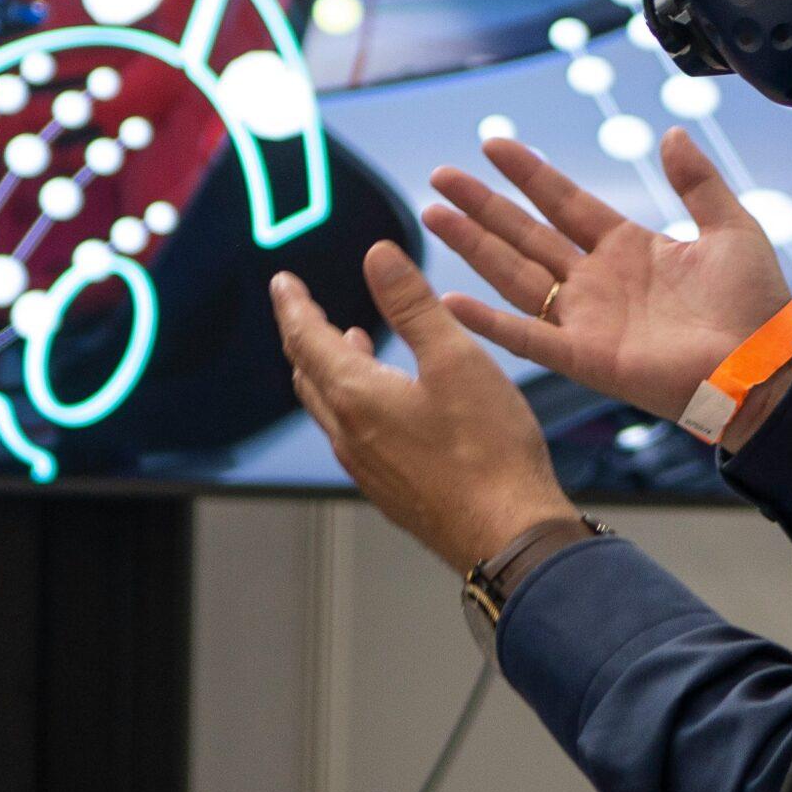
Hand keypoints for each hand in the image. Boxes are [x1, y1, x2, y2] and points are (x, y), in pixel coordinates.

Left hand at [271, 243, 575, 568]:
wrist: (508, 534)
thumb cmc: (488, 451)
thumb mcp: (455, 358)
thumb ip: (413, 304)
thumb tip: (378, 257)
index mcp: (356, 396)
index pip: (306, 338)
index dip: (293, 305)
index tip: (283, 283)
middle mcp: (349, 435)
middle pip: (308, 374)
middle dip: (304, 335)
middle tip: (304, 309)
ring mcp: (366, 467)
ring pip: (329, 407)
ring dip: (329, 369)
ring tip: (348, 342)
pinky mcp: (388, 489)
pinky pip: (351, 435)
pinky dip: (351, 402)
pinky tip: (384, 400)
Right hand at [422, 128, 791, 425]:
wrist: (762, 366)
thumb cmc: (754, 303)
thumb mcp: (731, 227)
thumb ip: (697, 181)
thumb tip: (671, 133)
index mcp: (627, 247)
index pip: (564, 201)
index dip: (529, 173)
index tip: (492, 144)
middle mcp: (596, 281)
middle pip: (525, 234)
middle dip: (482, 205)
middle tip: (440, 177)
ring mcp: (584, 319)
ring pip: (514, 274)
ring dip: (473, 247)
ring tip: (433, 216)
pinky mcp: (583, 357)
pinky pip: (526, 337)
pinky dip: (487, 322)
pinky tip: (450, 302)